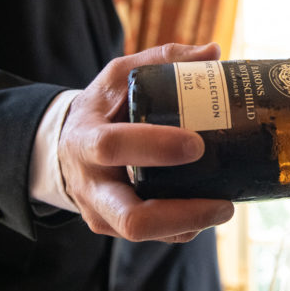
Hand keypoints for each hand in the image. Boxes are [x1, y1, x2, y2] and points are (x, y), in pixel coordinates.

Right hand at [59, 42, 233, 242]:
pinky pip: (153, 237)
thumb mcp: (119, 76)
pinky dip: (184, 227)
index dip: (155, 148)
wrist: (64, 147)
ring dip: (190, 225)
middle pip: (131, 218)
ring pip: (144, 235)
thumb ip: (162, 60)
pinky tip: (208, 211)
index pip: (114, 147)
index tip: (196, 145)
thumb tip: (213, 53)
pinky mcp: (113, 228)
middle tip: (224, 201)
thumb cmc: (102, 108)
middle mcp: (91, 184)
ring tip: (225, 207)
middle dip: (181, 213)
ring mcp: (101, 213)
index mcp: (87, 138)